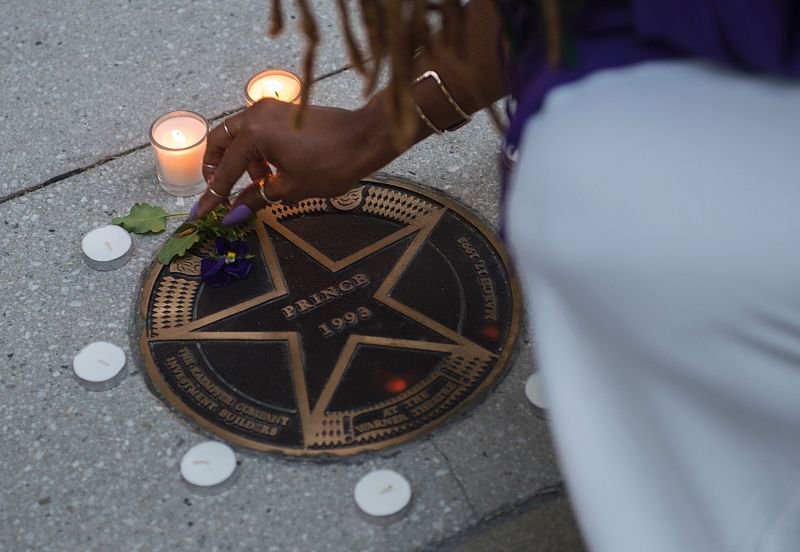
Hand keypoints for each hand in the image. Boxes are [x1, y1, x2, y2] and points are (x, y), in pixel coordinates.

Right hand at [191, 97, 397, 224]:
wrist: (366, 138)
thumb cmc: (332, 163)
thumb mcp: (292, 187)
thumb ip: (257, 198)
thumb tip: (234, 213)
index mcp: (253, 134)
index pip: (225, 171)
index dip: (213, 196)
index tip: (200, 214)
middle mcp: (256, 115)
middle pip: (221, 142)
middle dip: (218, 169)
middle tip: (222, 192)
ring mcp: (271, 109)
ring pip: (240, 136)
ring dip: (243, 162)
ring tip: (263, 187)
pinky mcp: (285, 111)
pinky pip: (260, 131)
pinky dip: (259, 152)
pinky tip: (276, 174)